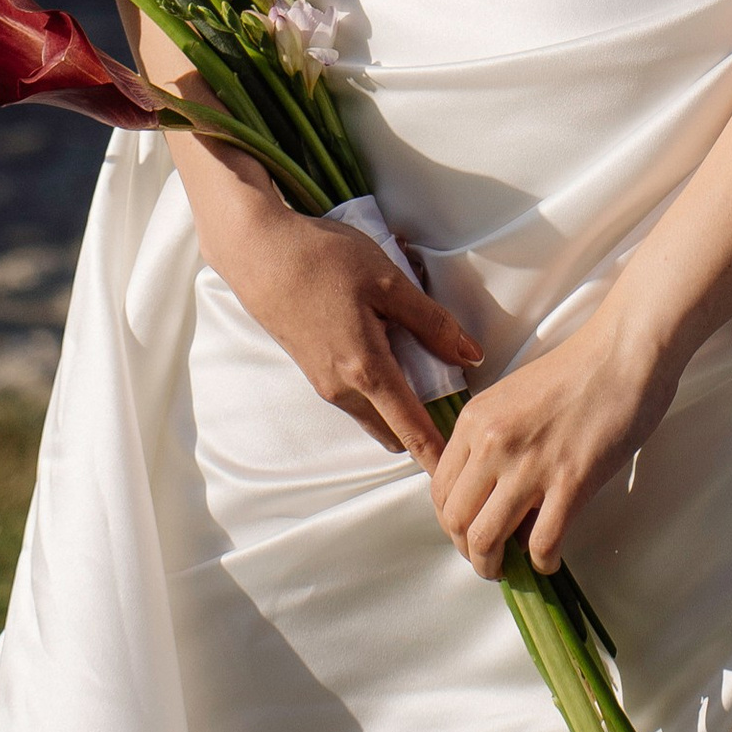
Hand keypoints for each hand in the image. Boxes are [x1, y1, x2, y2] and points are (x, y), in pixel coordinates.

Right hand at [207, 190, 481, 467]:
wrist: (259, 253)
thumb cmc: (324, 261)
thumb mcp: (388, 282)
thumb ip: (432, 322)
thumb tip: (472, 355)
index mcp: (366, 370)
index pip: (411, 430)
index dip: (436, 457)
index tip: (456, 478)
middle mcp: (343, 389)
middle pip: (394, 432)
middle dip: (422, 434)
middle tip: (455, 412)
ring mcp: (325, 384)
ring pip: (374, 416)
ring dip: (399, 411)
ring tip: (427, 375)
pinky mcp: (315, 372)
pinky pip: (356, 400)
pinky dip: (379, 394)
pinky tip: (390, 353)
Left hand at [429, 308, 674, 581]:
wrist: (625, 351)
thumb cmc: (580, 369)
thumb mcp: (514, 397)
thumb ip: (495, 440)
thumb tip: (493, 494)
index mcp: (476, 420)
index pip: (440, 489)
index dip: (450, 523)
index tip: (467, 531)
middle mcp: (493, 444)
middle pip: (456, 521)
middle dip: (468, 550)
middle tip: (488, 557)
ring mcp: (530, 465)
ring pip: (486, 539)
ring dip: (494, 565)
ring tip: (511, 568)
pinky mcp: (570, 483)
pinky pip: (541, 543)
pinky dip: (542, 562)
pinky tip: (550, 558)